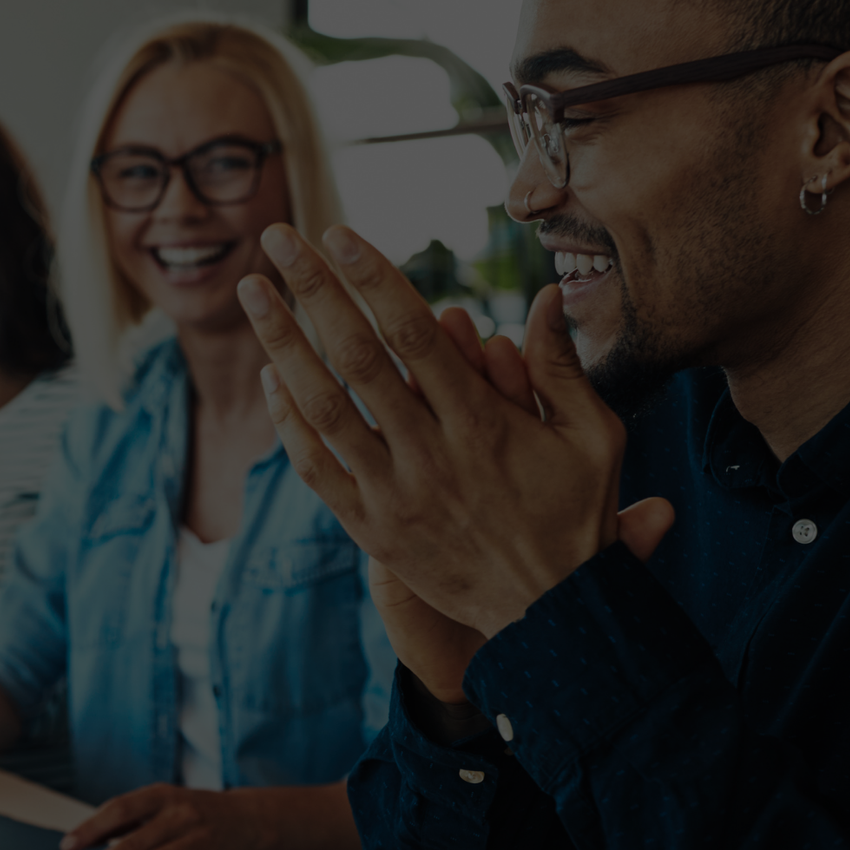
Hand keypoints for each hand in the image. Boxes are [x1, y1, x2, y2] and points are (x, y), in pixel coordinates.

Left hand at [59, 785, 259, 849]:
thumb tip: (87, 837)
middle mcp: (179, 816)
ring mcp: (193, 842)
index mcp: (163, 795)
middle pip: (135, 842)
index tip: (69, 845)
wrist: (246, 822)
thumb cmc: (195, 811)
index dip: (92, 827)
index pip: (121, 809)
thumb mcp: (162, 802)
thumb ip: (127, 818)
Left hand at [239, 223, 674, 639]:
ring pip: (325, 408)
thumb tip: (546, 293)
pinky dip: (289, 422)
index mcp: (483, 423)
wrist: (552, 616)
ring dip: (283, 345)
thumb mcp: (596, 438)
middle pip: (357, 356)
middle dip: (314, 290)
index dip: (372, 278)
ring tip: (253, 292)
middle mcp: (430, 454)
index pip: (414, 334)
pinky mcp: (372, 529)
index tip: (339, 232)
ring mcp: (394, 494)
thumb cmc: (577, 518)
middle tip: (279, 237)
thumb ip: (562, 366)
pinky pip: (316, 469)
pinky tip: (271, 378)